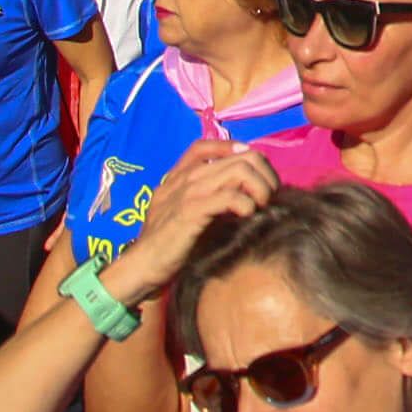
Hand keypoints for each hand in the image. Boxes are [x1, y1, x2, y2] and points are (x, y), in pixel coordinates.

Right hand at [108, 144, 275, 301]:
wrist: (142, 266)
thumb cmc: (167, 243)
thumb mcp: (182, 211)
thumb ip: (203, 196)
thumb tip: (242, 192)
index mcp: (180, 174)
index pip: (211, 145)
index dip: (239, 151)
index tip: (255, 172)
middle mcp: (185, 176)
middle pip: (240, 156)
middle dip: (264, 173)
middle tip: (270, 195)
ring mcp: (188, 191)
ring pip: (240, 171)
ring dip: (261, 187)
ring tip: (262, 205)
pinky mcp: (191, 211)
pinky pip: (230, 196)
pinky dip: (247, 204)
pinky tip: (249, 215)